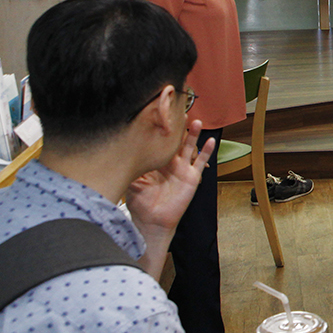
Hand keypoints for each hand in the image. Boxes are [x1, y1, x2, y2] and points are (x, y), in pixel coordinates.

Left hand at [127, 118, 211, 232]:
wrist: (152, 221)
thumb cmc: (140, 204)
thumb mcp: (131, 183)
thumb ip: (130, 168)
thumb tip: (122, 154)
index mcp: (154, 162)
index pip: (158, 142)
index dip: (160, 130)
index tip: (160, 115)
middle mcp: (169, 163)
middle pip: (175, 141)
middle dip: (178, 127)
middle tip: (180, 111)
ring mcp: (181, 169)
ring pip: (189, 147)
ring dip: (193, 135)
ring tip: (196, 122)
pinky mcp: (191, 177)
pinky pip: (201, 162)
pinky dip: (207, 151)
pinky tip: (211, 141)